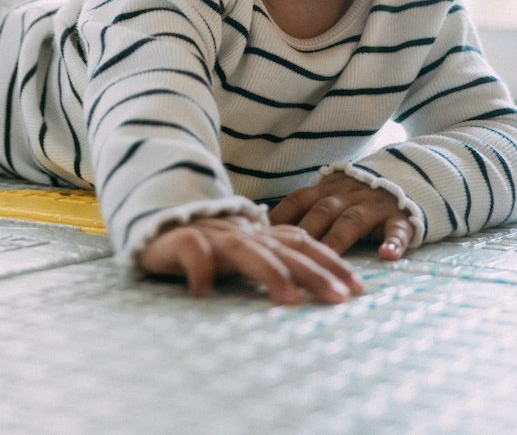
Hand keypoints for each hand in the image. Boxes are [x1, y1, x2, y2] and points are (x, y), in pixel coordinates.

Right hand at [135, 215, 364, 304]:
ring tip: (288, 298)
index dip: (332, 263)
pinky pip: (192, 252)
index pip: (304, 244)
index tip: (359, 289)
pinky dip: (199, 270)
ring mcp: (213, 234)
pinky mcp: (180, 239)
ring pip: (245, 250)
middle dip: (314, 273)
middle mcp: (243, 232)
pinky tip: (203, 293)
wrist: (157, 217)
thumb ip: (275, 262)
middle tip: (339, 298)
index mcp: (261, 234)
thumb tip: (318, 288)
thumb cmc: (208, 243)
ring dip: (268, 271)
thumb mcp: (247, 252)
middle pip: (284, 250)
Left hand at [269, 173, 413, 260]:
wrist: (407, 175)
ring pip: (354, 219)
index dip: (281, 215)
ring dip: (339, 237)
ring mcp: (374, 205)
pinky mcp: (401, 216)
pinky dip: (393, 241)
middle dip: (308, 231)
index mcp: (327, 190)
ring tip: (329, 257)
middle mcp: (348, 195)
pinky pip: (398, 228)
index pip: (299, 199)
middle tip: (291, 254)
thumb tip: (265, 231)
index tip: (263, 235)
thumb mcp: (331, 195)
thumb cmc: (358, 197)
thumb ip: (306, 210)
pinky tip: (387, 255)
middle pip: (324, 210)